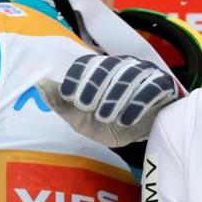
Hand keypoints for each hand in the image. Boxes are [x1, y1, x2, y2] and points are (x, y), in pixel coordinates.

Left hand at [37, 55, 178, 146]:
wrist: (141, 136)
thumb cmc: (107, 124)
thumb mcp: (80, 118)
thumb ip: (60, 103)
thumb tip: (38, 84)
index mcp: (99, 69)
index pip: (86, 64)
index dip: (77, 79)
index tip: (71, 99)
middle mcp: (121, 66)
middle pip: (107, 68)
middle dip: (94, 88)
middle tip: (87, 109)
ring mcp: (143, 73)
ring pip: (129, 76)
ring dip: (115, 97)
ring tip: (107, 117)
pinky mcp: (162, 84)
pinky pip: (152, 87)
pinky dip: (139, 103)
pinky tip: (128, 119)